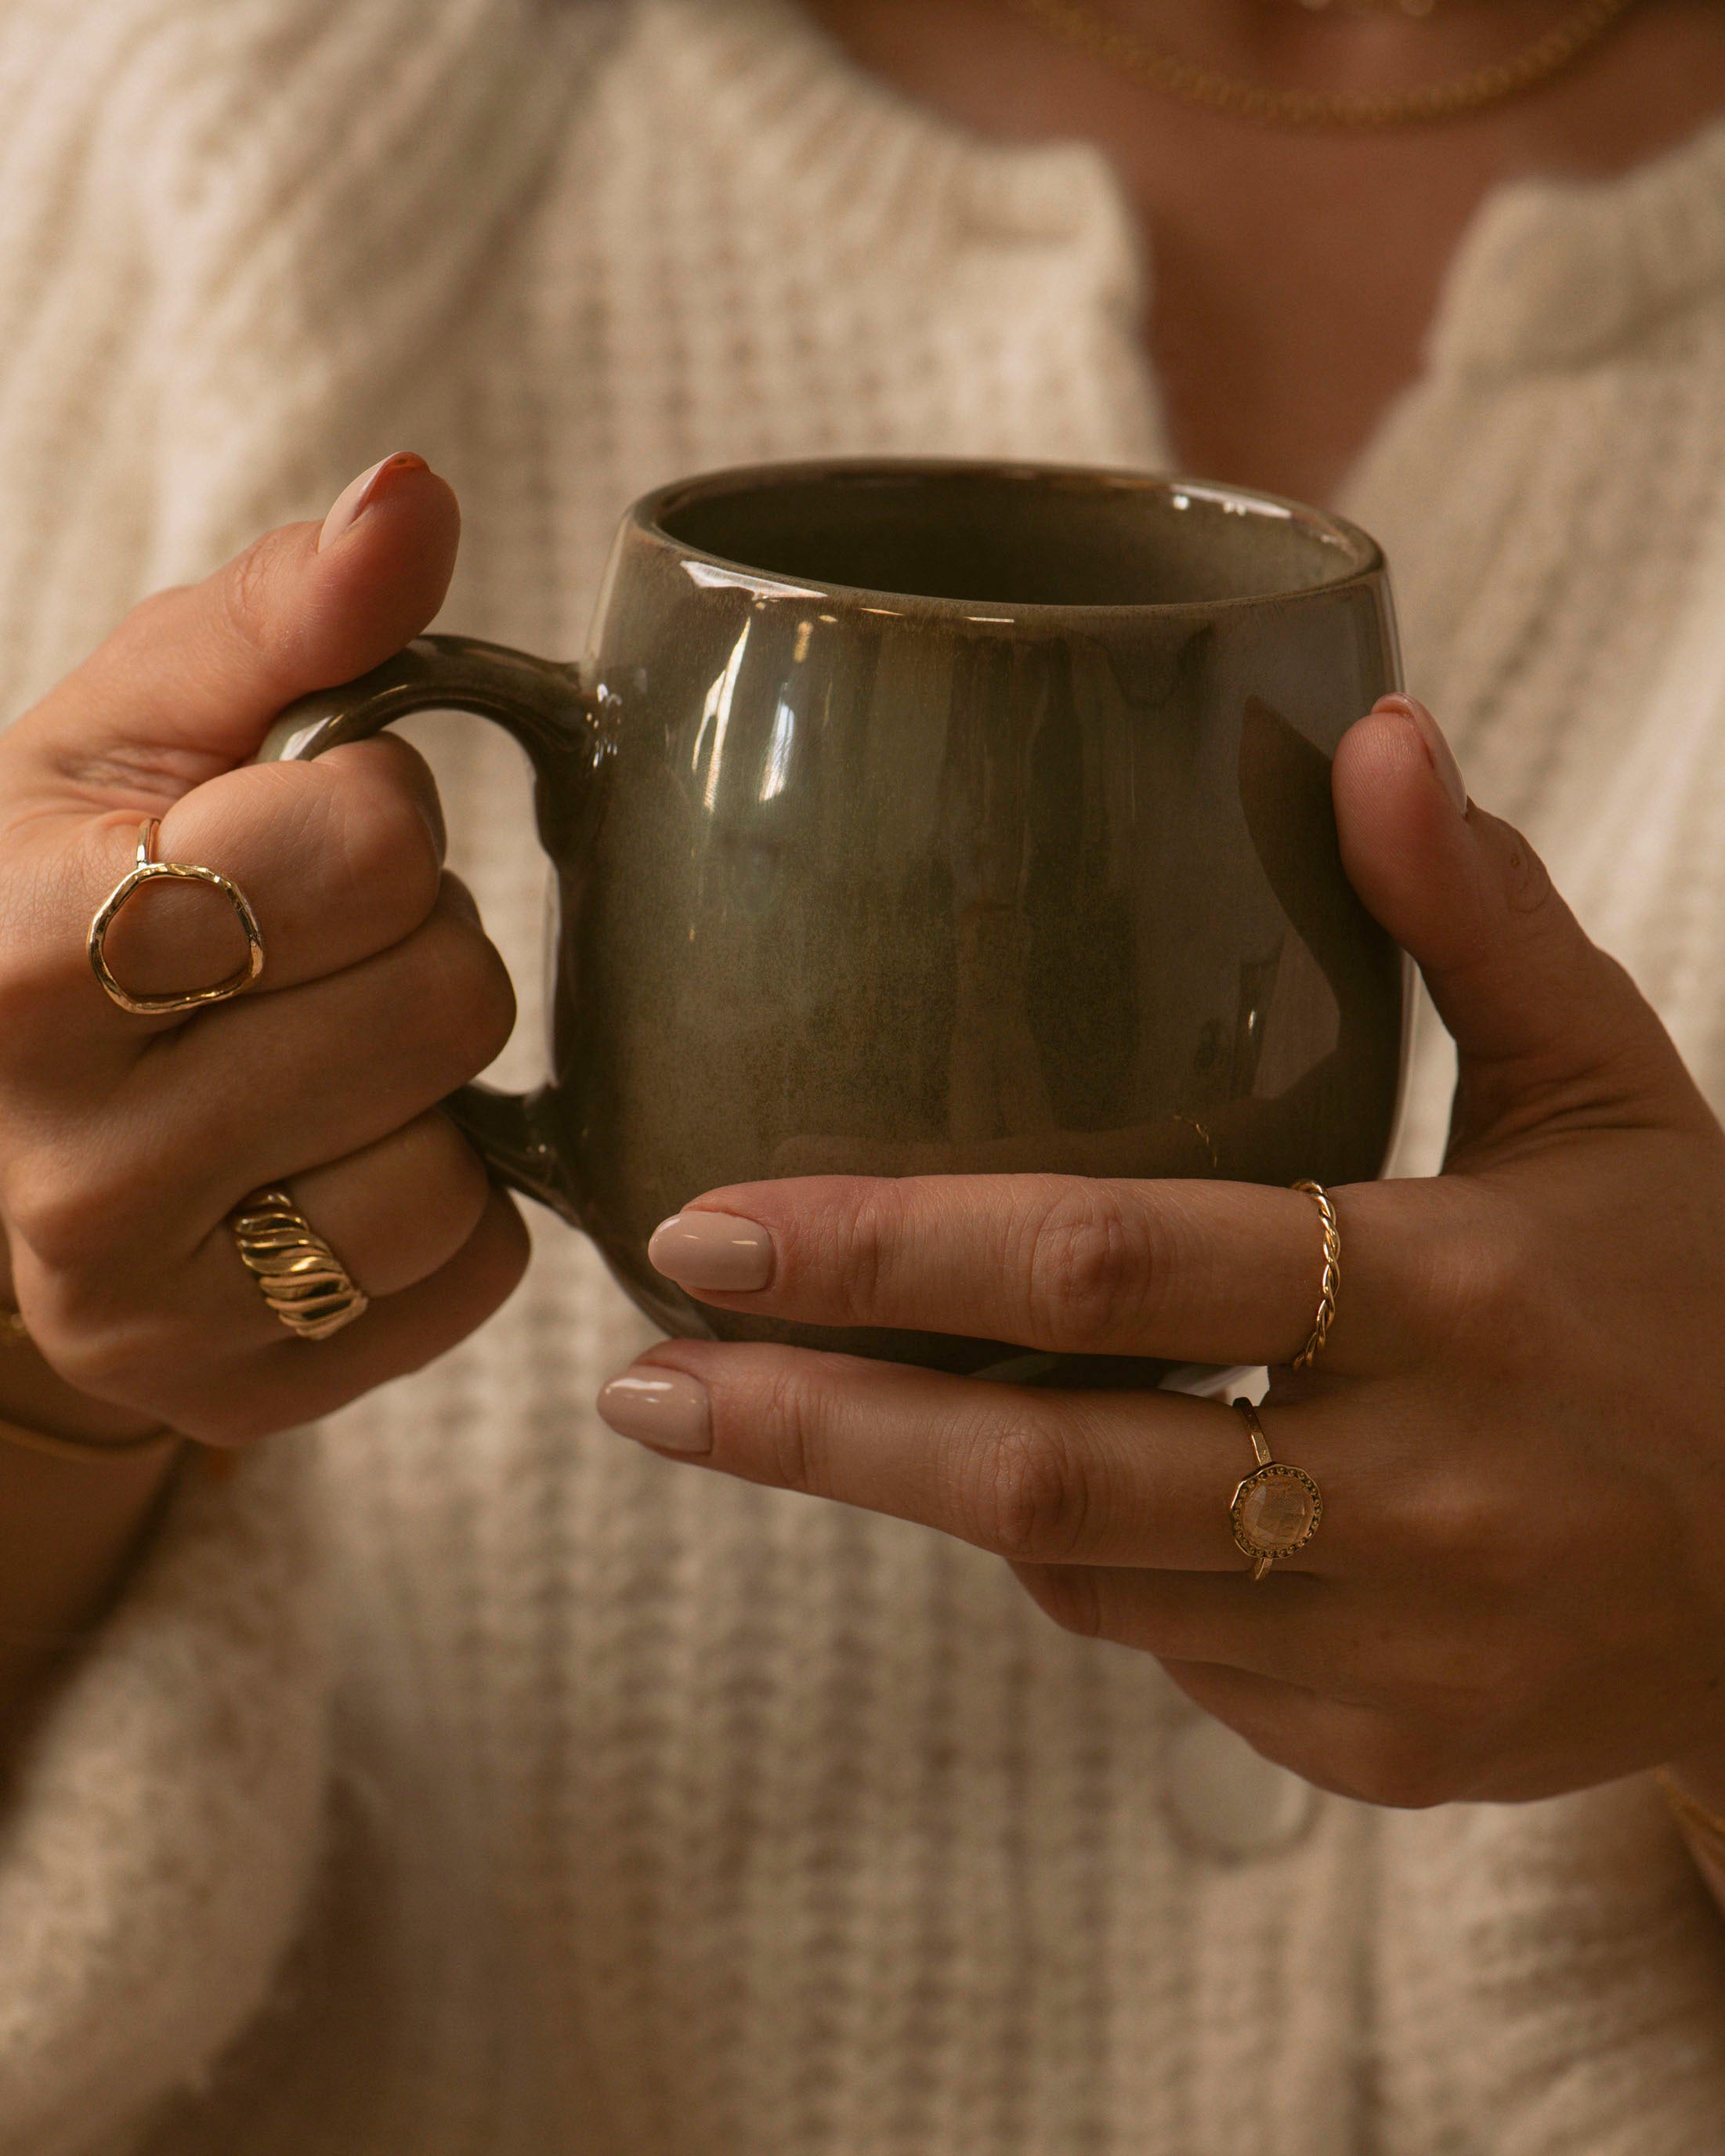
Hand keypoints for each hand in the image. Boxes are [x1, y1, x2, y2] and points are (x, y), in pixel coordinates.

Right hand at [0, 454, 526, 1445]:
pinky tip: (348, 1157)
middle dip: (421, 944)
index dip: (378, 813)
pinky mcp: (239, 1392)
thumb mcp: (144, 719)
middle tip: (322, 952)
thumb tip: (418, 498)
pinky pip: (472, 1274)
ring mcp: (150, 1303)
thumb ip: (289, 612)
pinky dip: (452, 1203)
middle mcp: (69, 1162)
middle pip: (443, 999)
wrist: (13, 1099)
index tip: (304, 828)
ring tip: (327, 1054)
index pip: (364, 843)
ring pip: (462, 1160)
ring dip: (435, 1083)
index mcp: (24, 952)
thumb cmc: (89, 876)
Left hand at [598, 695, 1724, 1810]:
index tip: (703, 1227)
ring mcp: (1391, 1651)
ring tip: (831, 1398)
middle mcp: (1413, 1491)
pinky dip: (1088, 1556)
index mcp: (1457, 1292)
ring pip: (1077, 1566)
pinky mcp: (1379, 1756)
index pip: (1116, 1268)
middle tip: (638, 1379)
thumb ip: (1479, 921)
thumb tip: (1374, 729)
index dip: (887, 1252)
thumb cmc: (1704, 1304)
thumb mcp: (1612, 1094)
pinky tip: (1083, 1481)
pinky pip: (1161, 1651)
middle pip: (1036, 1468)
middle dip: (810, 1428)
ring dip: (941, 1481)